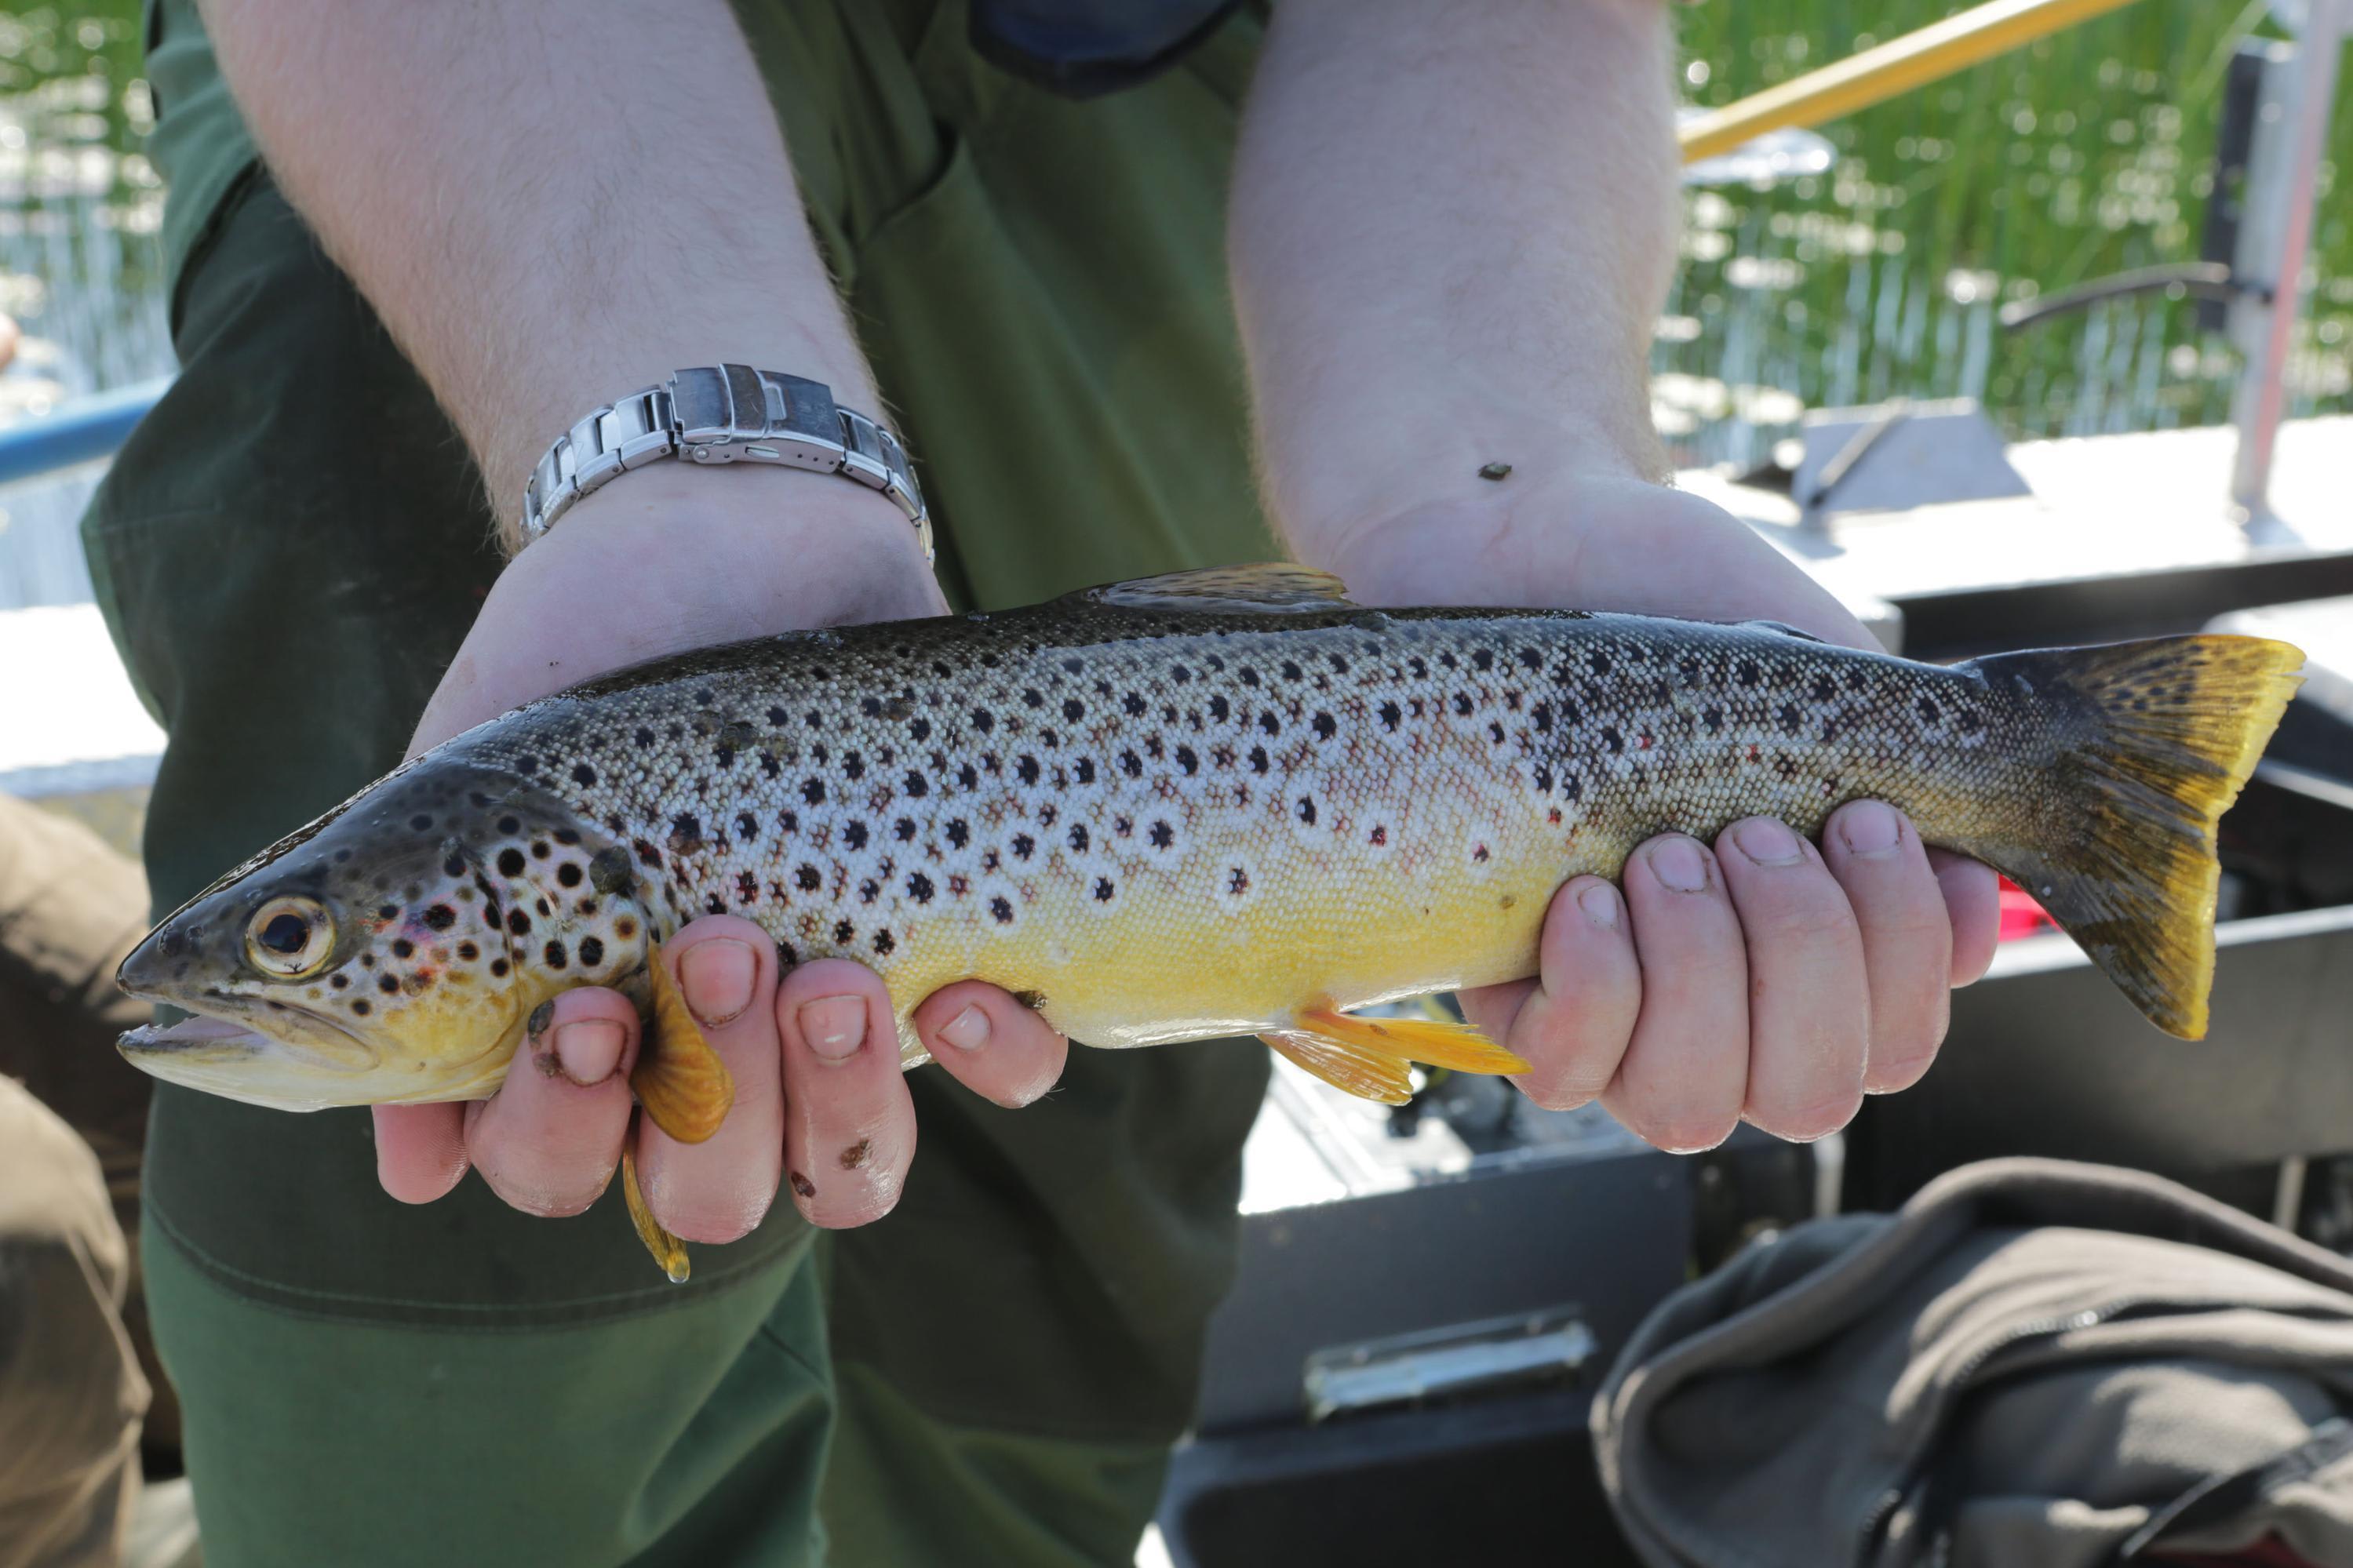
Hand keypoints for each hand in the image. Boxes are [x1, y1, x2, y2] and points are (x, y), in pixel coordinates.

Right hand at [372, 467, 1067, 1235]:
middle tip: (716, 945)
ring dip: (839, 1096)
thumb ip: (426, 955)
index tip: (583, 1013)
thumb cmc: (585, 647)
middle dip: (714, 1103)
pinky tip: (962, 989)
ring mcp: (841, 1010)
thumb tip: (414, 1169)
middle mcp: (715, 1049)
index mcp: (584, 1027)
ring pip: (850, 1163)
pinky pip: (1009, 1074)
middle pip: (710, 1194)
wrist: (730, 519)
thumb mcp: (473, 786)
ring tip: (832, 973)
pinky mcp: (962, 947)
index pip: (559, 1169)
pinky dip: (992, 1060)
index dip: (565, 1136)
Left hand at [1322, 470, 1999, 1148]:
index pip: (1897, 1042)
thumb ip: (1902, 775)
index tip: (1868, 823)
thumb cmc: (1671, 609)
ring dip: (1702, 972)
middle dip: (1805, 958)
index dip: (1907, 959)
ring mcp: (1612, 1012)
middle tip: (1756, 831)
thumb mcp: (1816, 675)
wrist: (1521, 537)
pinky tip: (1588, 896)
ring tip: (1665, 853)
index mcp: (1807, 941)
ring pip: (1690, 1103)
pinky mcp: (1504, 995)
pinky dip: (1598, 989)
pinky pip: (1566, 1074)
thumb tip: (1974, 894)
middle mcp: (1717, 1000)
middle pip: (1811, 1096)